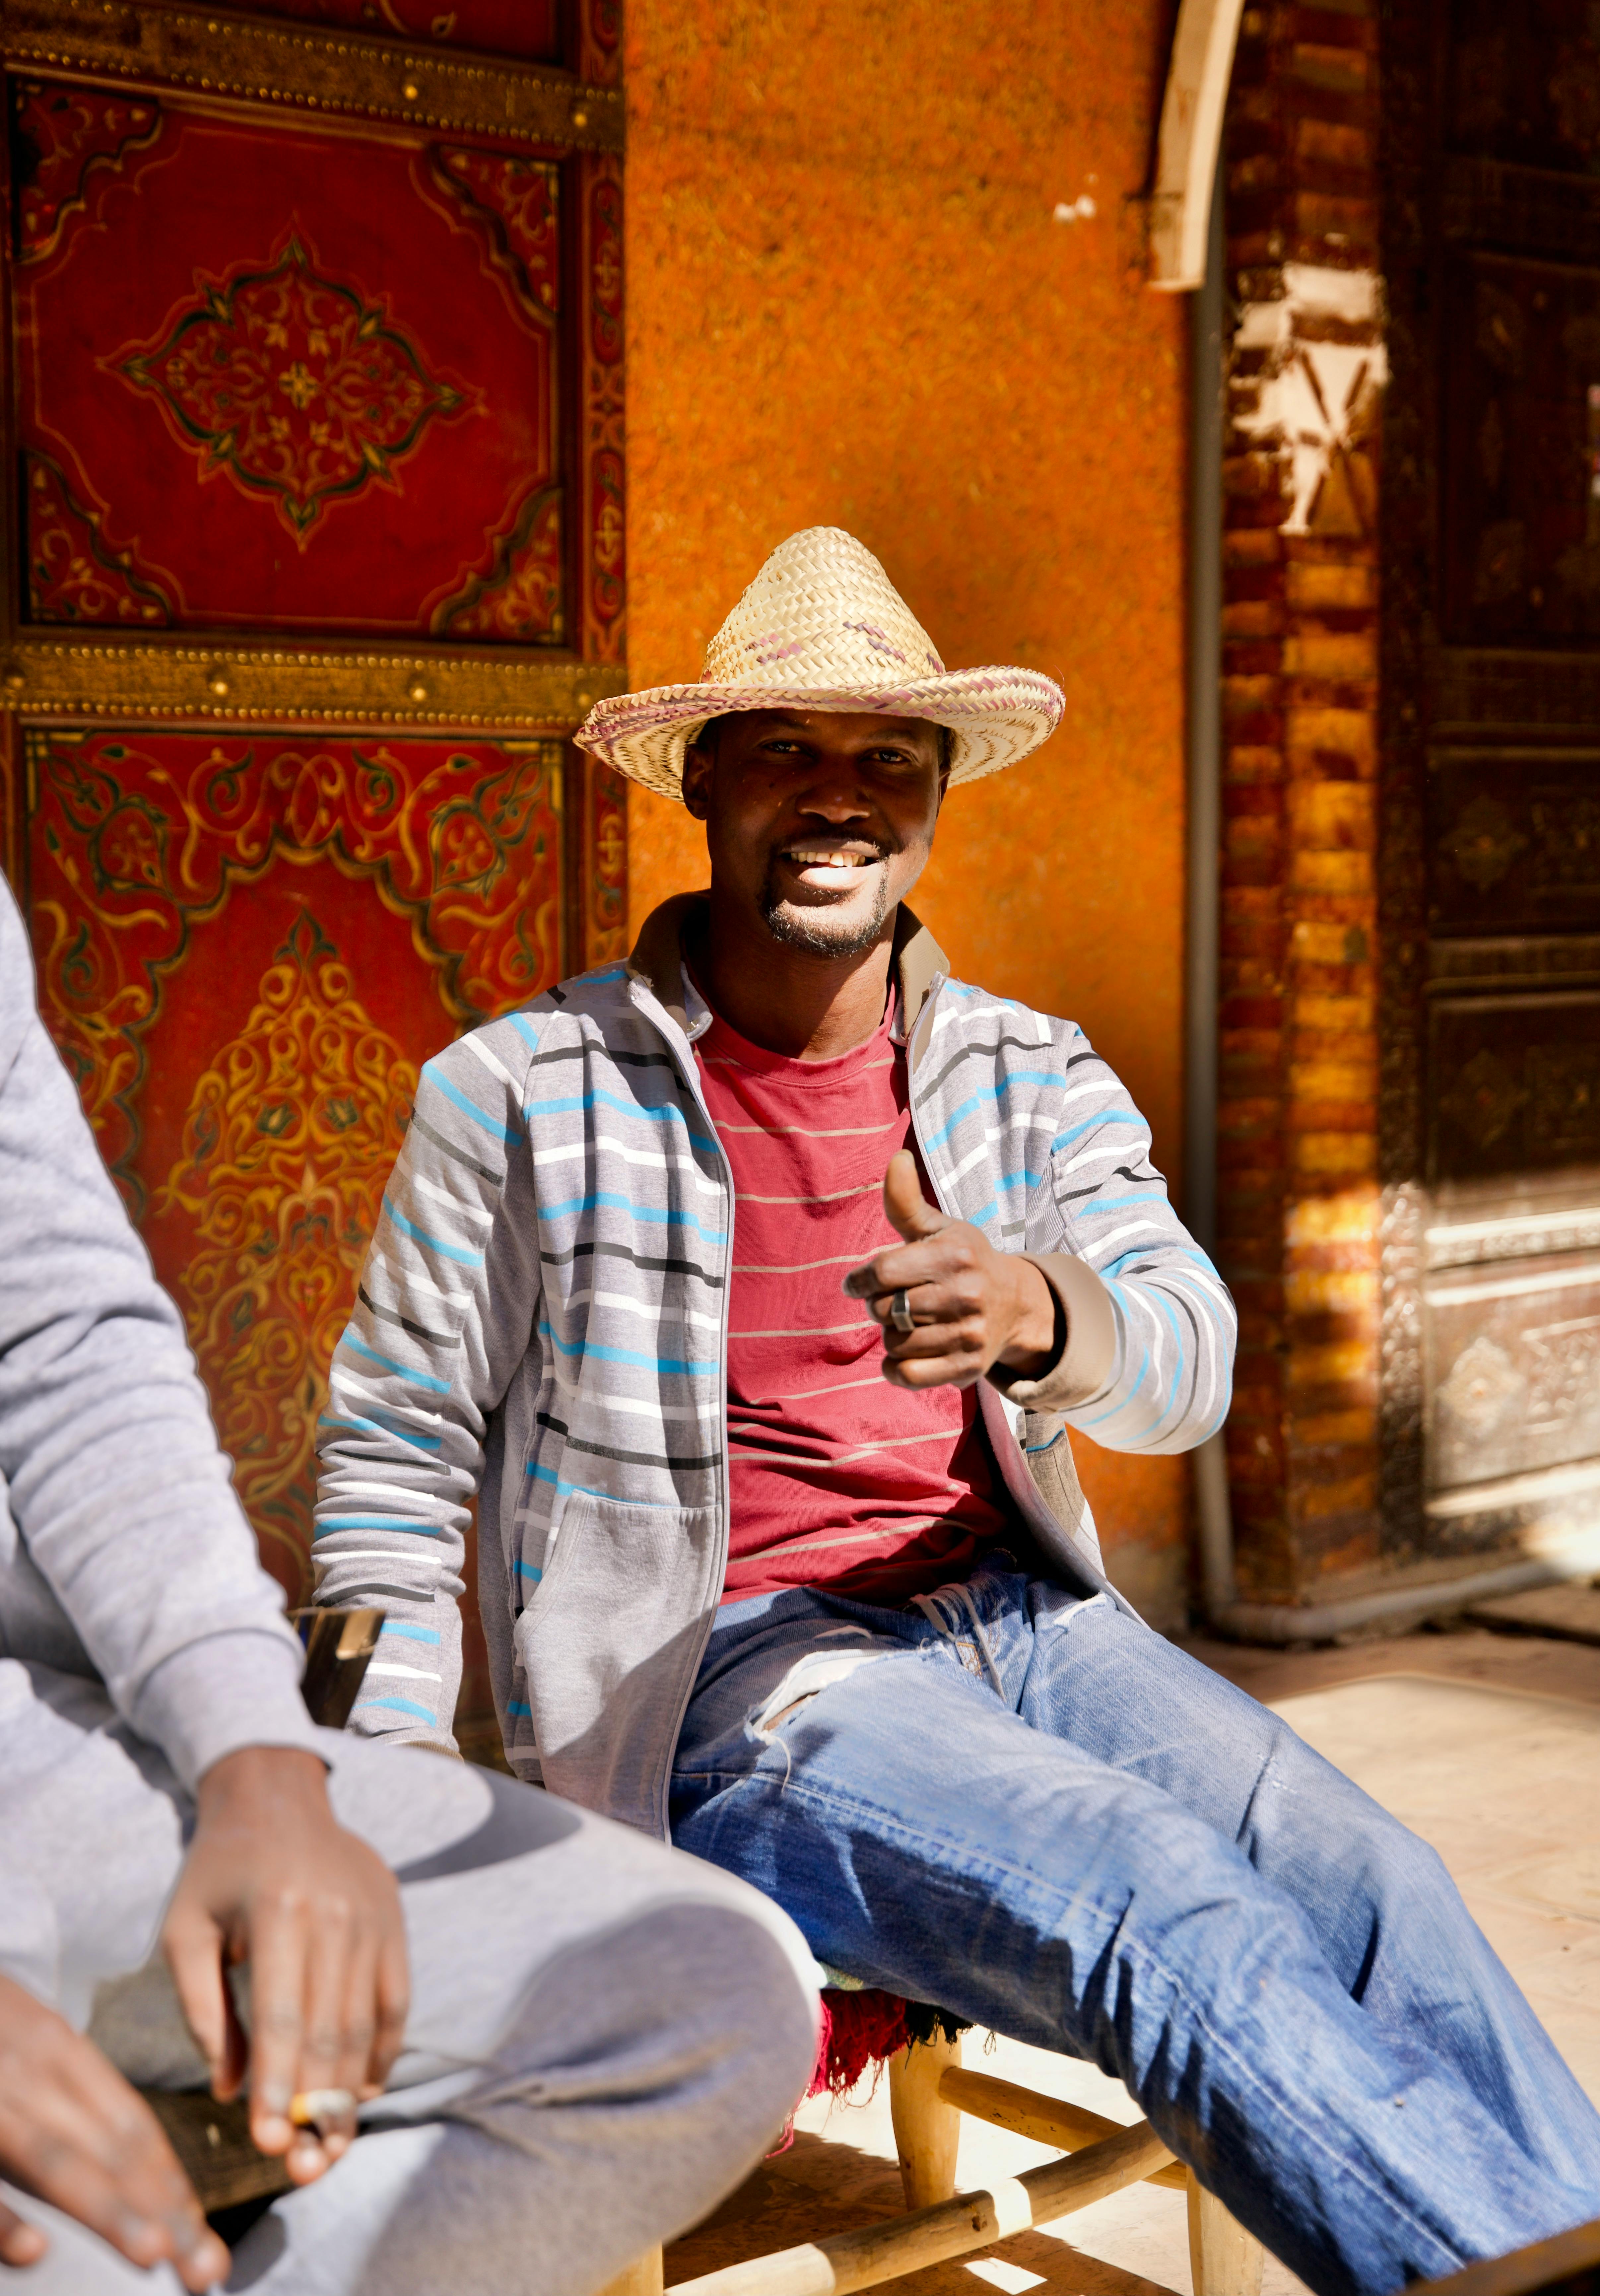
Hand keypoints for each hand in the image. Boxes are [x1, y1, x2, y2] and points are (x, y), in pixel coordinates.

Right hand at [0, 1972, 227, 2289]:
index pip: (129, 2124)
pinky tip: (29, 2250)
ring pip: (51, 2158)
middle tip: (206, 2269)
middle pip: (107, 2148)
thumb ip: (64, 2092)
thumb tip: (126, 2161)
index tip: (204, 2237)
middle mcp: (28, 2071)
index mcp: (54, 2050)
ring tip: (153, 2251)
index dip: (169, 2183)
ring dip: (104, 2207)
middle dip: (161, 2210)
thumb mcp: (23, 2042)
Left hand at [162, 1747, 408, 2184]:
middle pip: (329, 2031)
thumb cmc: (219, 1871)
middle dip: (317, 2109)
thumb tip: (230, 2090)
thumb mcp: (186, 1931)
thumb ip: (204, 2012)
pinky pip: (395, 2003)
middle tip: (302, 2169)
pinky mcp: (394, 1924)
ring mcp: (373, 1919)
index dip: (278, 2087)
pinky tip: (362, 2094)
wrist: (278, 1797)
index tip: (269, 2146)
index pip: (282, 2019)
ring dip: (350, 2095)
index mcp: (279, 1912)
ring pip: (365, 2025)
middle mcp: (336, 1915)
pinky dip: (381, 2054)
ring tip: (330, 2149)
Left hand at [843, 1151, 1060, 1388]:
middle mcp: (965, 1294)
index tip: (856, 1283)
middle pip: (884, 1309)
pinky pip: (908, 1375)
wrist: (1015, 1305)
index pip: (882, 1272)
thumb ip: (907, 1202)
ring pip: (894, 1343)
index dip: (858, 1280)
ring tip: (908, 1323)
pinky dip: (896, 1368)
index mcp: (954, 1255)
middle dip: (878, 1306)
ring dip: (891, 1335)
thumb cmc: (964, 1261)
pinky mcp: (967, 1368)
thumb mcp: (939, 1229)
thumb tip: (897, 1158)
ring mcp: (968, 1333)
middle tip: (894, 1301)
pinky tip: (905, 1352)